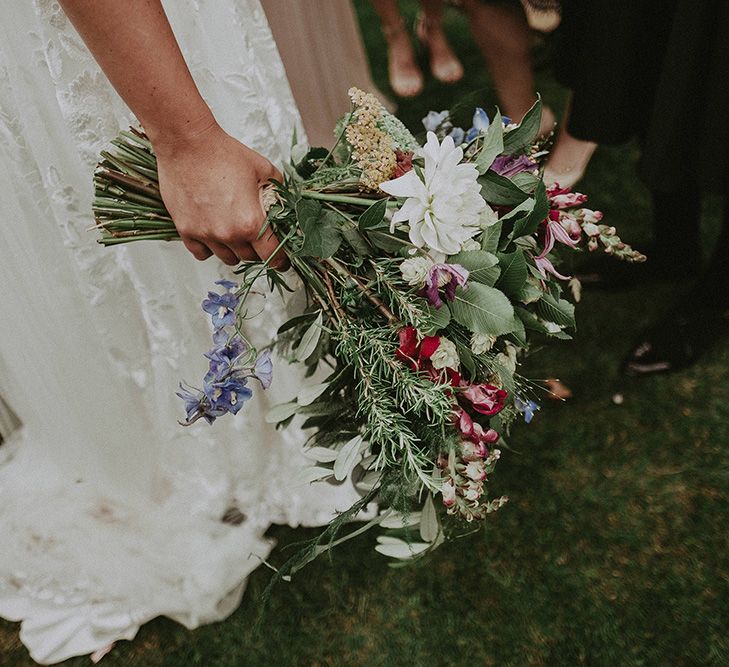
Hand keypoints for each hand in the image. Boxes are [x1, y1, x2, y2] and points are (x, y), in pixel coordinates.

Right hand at [154, 121, 284, 266]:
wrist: (187, 144)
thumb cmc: (224, 153)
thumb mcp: (264, 170)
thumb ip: (278, 193)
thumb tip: (285, 207)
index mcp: (251, 222)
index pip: (273, 256)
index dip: (280, 259)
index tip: (281, 260)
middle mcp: (228, 234)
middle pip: (250, 258)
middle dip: (257, 249)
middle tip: (256, 234)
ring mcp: (205, 235)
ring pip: (228, 258)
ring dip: (234, 249)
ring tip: (234, 231)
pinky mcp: (186, 231)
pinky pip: (202, 254)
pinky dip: (210, 248)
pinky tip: (214, 233)